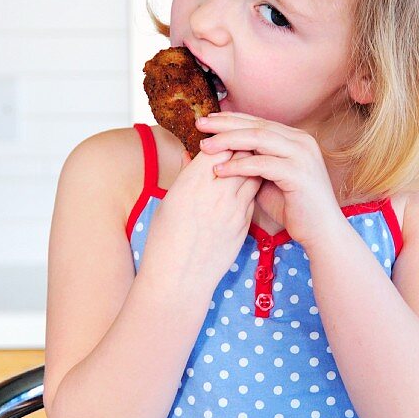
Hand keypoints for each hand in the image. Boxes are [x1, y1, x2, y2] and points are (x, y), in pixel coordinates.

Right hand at [147, 142, 260, 289]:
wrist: (179, 278)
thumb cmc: (166, 239)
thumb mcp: (170, 201)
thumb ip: (188, 176)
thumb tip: (196, 157)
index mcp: (193, 182)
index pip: (220, 145)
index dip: (222, 139)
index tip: (219, 139)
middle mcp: (216, 192)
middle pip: (242, 154)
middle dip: (240, 147)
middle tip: (237, 145)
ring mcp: (234, 208)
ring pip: (253, 173)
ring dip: (249, 165)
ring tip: (244, 164)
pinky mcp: (244, 224)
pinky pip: (253, 196)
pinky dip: (250, 186)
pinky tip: (243, 188)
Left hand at [196, 112, 342, 247]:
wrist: (321, 231)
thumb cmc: (292, 208)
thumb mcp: (267, 180)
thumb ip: (250, 164)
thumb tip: (219, 156)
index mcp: (295, 138)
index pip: (258, 121)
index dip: (230, 119)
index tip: (206, 121)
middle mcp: (301, 141)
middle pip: (256, 124)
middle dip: (225, 124)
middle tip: (200, 124)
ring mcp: (302, 155)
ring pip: (258, 138)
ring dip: (228, 141)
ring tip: (205, 147)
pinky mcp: (298, 173)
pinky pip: (262, 164)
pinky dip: (238, 166)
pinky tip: (219, 170)